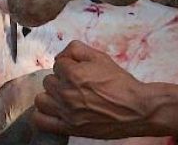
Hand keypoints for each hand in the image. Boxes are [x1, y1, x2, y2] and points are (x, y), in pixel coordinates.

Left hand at [33, 41, 150, 138]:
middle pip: (48, 81)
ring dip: (51, 96)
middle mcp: (66, 94)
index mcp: (73, 74)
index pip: (57, 63)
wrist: (136, 109)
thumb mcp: (100, 57)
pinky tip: (52, 111)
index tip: (78, 70)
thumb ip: (77, 49)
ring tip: (63, 97)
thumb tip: (62, 55)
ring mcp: (66, 113)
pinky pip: (41, 121)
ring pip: (41, 100)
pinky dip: (42, 115)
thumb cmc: (120, 83)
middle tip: (74, 84)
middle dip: (60, 80)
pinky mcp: (70, 128)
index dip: (68, 65)